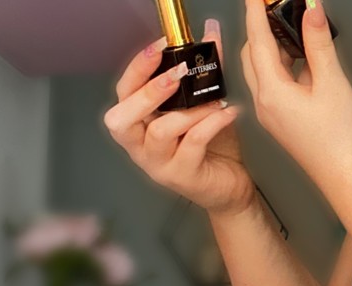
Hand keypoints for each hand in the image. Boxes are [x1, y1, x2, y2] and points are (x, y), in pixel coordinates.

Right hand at [105, 19, 255, 215]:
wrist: (230, 186)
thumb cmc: (213, 146)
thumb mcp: (207, 105)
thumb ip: (206, 72)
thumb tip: (211, 33)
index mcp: (140, 124)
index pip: (124, 93)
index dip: (137, 69)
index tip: (159, 46)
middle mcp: (140, 145)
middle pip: (121, 119)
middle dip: (148, 92)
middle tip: (178, 74)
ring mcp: (158, 163)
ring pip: (159, 131)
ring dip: (189, 111)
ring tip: (215, 100)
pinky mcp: (181, 175)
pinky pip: (191, 145)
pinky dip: (211, 124)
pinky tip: (228, 113)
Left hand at [241, 0, 351, 186]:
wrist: (348, 178)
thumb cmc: (341, 141)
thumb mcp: (333, 84)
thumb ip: (319, 45)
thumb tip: (311, 13)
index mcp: (272, 93)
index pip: (257, 41)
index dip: (256, 12)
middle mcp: (265, 104)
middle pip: (253, 55)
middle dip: (261, 28)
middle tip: (274, 8)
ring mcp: (274, 114)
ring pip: (265, 70)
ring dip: (274, 47)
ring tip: (293, 28)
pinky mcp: (285, 121)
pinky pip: (277, 85)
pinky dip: (286, 66)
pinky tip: (306, 61)